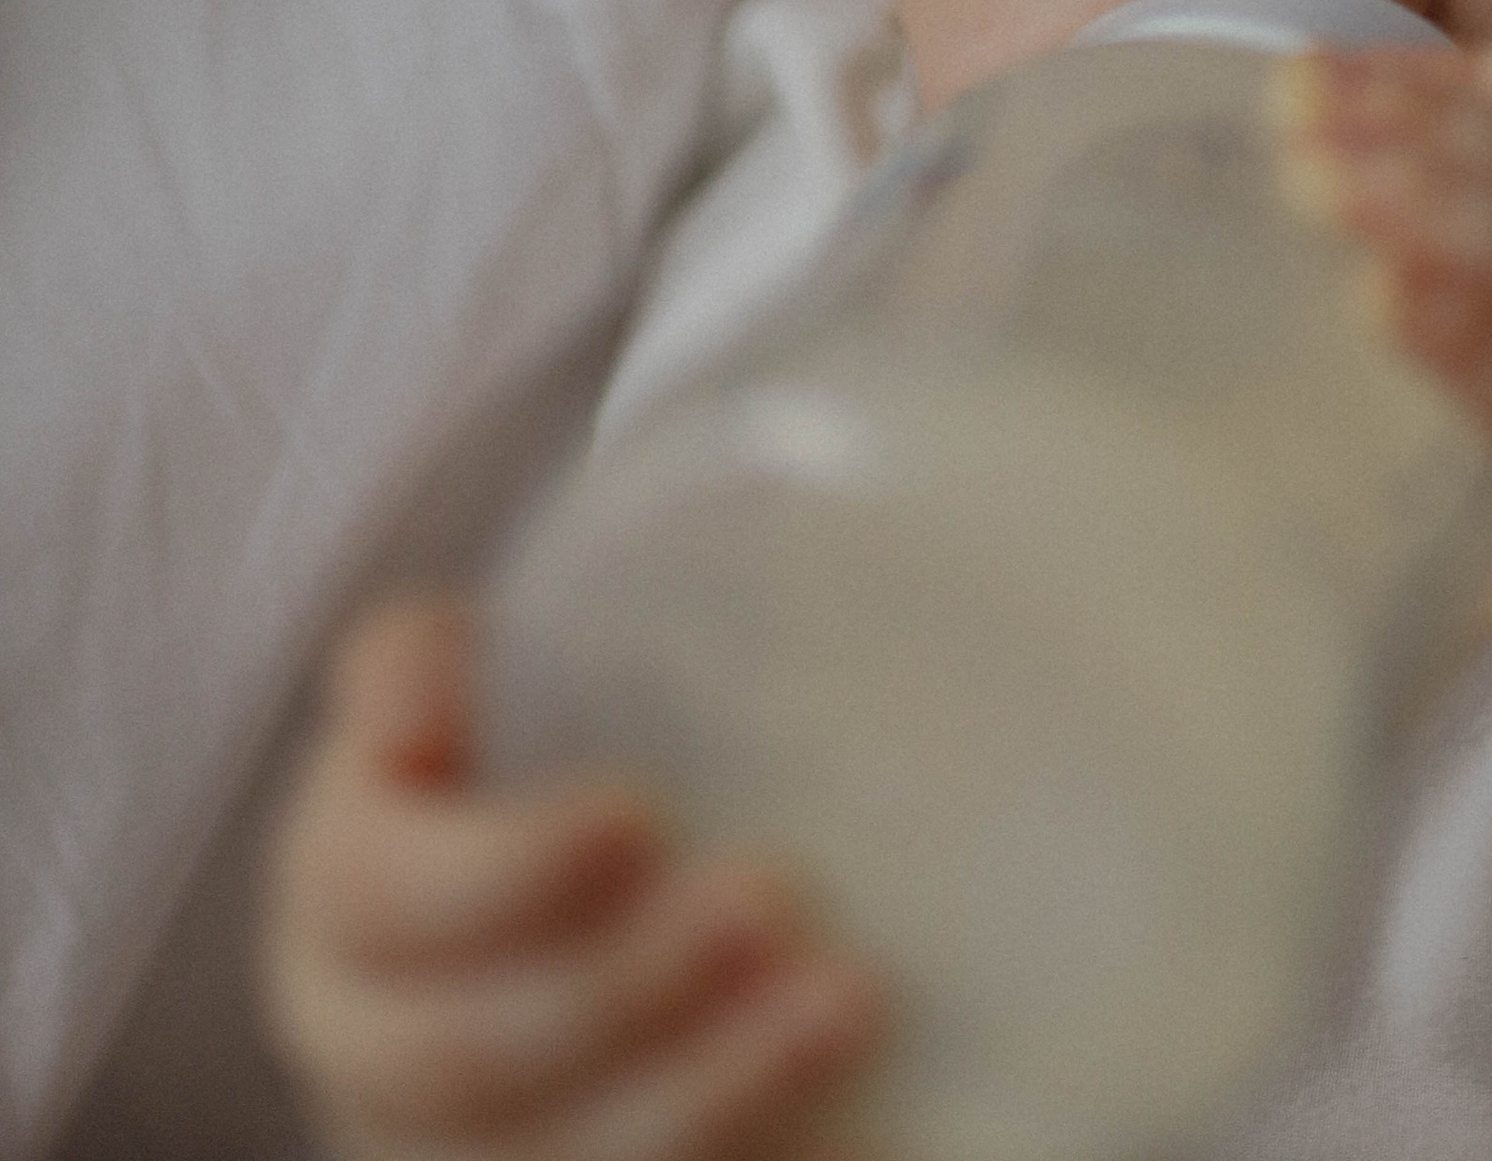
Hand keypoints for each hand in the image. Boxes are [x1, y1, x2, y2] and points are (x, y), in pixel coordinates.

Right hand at [261, 597, 883, 1160]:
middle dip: (626, 984)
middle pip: (470, 1059)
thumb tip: (426, 693)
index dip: (503, 869)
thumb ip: (424, 663)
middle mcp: (379, 1062)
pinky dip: (765, 1160)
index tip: (637, 812)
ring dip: (713, 1091)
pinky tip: (864, 1123)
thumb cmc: (525, 771)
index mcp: (343, 911)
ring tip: (846, 1000)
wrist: (567, 916)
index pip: (381, 899)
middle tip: (771, 896)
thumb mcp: (464, 692)